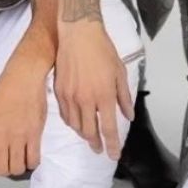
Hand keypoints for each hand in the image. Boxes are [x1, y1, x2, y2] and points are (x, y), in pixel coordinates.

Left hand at [0, 53, 48, 176]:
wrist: (24, 75)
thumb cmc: (3, 91)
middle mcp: (1, 135)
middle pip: (0, 169)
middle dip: (1, 170)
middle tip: (4, 161)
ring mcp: (19, 135)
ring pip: (16, 169)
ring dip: (15, 168)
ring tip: (16, 159)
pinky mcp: (35, 133)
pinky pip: (33, 160)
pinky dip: (30, 163)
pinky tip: (28, 155)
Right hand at [53, 20, 134, 159]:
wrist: (79, 33)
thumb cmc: (102, 50)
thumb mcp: (120, 72)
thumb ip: (124, 97)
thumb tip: (129, 115)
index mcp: (104, 95)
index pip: (109, 129)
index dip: (112, 145)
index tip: (114, 155)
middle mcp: (86, 100)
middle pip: (90, 132)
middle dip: (96, 144)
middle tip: (101, 149)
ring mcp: (70, 96)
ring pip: (76, 126)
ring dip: (84, 134)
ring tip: (90, 136)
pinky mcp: (59, 91)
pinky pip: (65, 115)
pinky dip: (72, 123)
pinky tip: (77, 122)